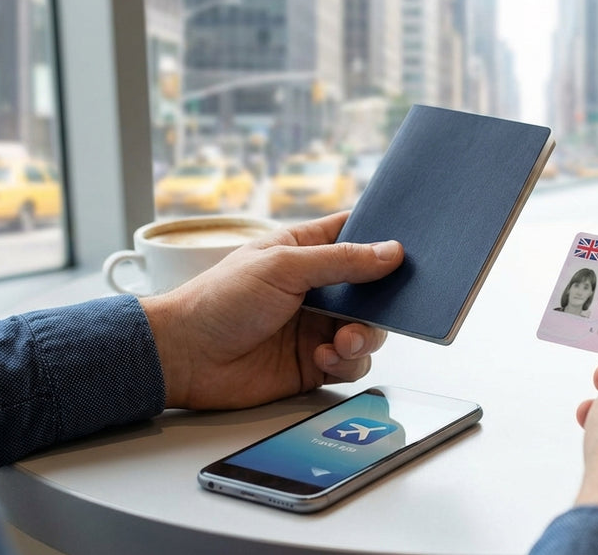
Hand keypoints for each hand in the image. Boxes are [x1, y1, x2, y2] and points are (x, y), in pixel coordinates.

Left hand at [139, 212, 402, 409]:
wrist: (186, 358)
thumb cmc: (219, 300)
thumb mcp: (283, 267)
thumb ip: (341, 260)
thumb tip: (391, 252)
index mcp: (307, 251)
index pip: (357, 235)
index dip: (385, 239)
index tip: (411, 247)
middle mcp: (319, 288)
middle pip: (375, 289)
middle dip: (386, 300)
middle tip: (390, 306)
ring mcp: (319, 326)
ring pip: (371, 329)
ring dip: (366, 335)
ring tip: (343, 340)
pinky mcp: (316, 363)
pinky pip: (354, 362)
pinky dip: (348, 361)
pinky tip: (323, 357)